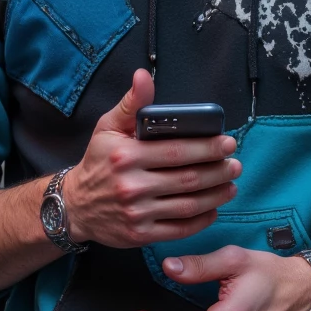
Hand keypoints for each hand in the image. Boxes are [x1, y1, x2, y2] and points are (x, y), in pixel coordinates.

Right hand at [63, 69, 240, 248]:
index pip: (176, 151)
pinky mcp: (140, 235)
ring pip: (187, 205)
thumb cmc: (98, 162)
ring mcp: (136, 213)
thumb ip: (131, 103)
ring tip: (231, 185)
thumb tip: (143, 76)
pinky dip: (201, 220)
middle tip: (235, 165)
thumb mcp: (107, 128)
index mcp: (126, 155)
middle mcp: (131, 185)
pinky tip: (213, 209)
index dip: (207, 147)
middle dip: (218, 171)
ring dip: (216, 195)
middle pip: (187, 178)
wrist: (75, 205)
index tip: (227, 143)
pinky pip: (179, 229)